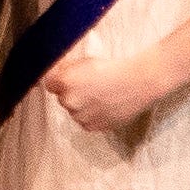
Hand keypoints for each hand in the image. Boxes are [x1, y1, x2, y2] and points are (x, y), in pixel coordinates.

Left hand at [39, 42, 161, 132]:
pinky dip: (93, 116)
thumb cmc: (114, 68)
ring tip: (102, 97)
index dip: (59, 81)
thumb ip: (65, 69)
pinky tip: (106, 106)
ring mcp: (81, 116)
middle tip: (91, 87)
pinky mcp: (93, 127)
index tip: (68, 80)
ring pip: (75, 112)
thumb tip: (53, 72)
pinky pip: (87, 122)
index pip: (50, 84)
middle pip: (63, 99)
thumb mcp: (85, 62)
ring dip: (83, 107)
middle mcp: (69, 101)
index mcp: (65, 82)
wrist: (139, 83)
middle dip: (72, 94)